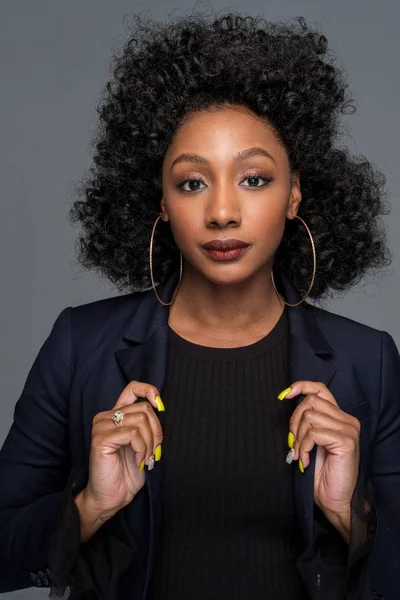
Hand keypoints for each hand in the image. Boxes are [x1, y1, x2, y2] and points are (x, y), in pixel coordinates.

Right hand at [83, 381, 164, 514]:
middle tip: (155, 451)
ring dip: (149, 443)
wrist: (111, 497)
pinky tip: (138, 462)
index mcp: (117, 414)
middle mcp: (107, 417)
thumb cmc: (127, 472)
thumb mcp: (142, 443)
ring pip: (140, 421)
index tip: (160, 406)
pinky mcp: (101, 439)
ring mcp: (102, 426)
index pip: (132, 388)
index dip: (149, 391)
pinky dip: (141, 449)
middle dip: (156, 431)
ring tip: (146, 458)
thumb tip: (160, 408)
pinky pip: (132, 434)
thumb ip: (146, 424)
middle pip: (144, 409)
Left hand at [282, 381, 360, 519]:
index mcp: (338, 417)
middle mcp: (347, 419)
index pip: (320, 389)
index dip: (301, 386)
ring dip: (299, 437)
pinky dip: (304, 446)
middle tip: (293, 443)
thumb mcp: (311, 441)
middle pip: (310, 401)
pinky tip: (306, 460)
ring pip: (310, 416)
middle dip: (294, 420)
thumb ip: (307, 422)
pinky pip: (314, 433)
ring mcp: (348, 429)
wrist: (335, 499)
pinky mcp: (346, 441)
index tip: (284, 396)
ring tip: (301, 454)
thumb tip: (287, 401)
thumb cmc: (321, 473)